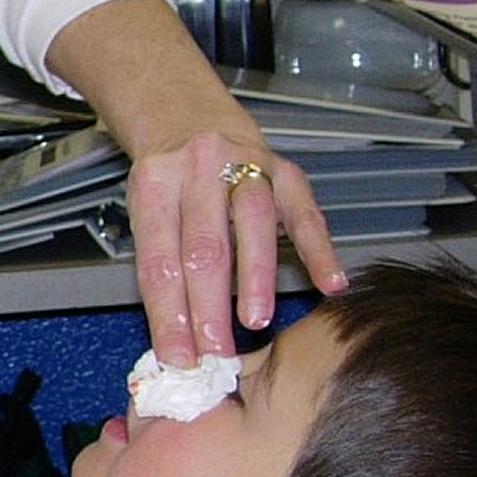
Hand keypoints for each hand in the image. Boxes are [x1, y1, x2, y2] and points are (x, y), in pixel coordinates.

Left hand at [121, 132, 342, 367]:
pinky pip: (305, 214)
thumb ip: (161, 269)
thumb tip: (175, 342)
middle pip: (204, 249)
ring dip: (255, 279)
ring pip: (251, 226)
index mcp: (155, 186)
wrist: (188, 119)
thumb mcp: (147, 213)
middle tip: (215, 351)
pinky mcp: (286, 171)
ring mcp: (246, 166)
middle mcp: (199, 170)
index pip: (160, 262)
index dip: (169, 315)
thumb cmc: (168, 179)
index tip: (177, 357)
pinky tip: (330, 283)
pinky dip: (319, 250)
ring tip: (256, 320)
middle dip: (209, 307)